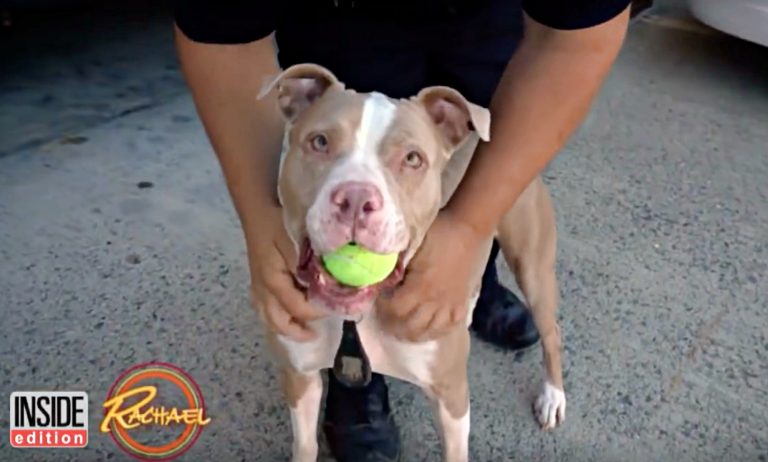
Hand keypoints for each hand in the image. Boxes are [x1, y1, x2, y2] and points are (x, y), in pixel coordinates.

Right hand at [247, 207, 325, 341]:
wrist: (257, 210)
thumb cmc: (277, 223)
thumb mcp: (297, 239)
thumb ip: (311, 263)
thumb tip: (331, 281)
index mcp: (273, 281)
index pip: (297, 307)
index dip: (317, 311)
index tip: (336, 307)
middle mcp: (263, 289)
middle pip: (278, 322)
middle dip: (298, 331)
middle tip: (317, 333)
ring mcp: (258, 287)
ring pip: (268, 318)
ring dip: (286, 328)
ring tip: (305, 331)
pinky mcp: (257, 282)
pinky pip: (264, 309)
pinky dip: (276, 318)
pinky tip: (289, 315)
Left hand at [378, 209, 489, 341]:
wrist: (468, 228)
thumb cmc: (438, 232)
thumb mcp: (411, 243)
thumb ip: (395, 263)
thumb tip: (378, 275)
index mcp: (420, 286)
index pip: (395, 309)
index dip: (382, 307)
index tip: (378, 299)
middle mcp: (435, 301)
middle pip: (410, 327)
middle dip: (394, 325)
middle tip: (386, 317)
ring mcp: (451, 305)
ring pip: (429, 332)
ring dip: (413, 332)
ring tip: (403, 326)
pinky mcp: (462, 303)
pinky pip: (448, 327)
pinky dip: (435, 331)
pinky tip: (427, 327)